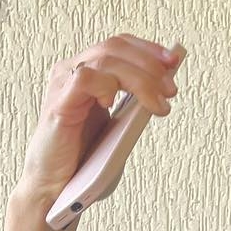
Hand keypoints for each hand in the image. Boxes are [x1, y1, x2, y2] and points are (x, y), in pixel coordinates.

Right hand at [15, 33, 183, 202]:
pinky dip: (105, 85)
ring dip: (139, 79)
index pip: (119, 45)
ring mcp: (63, 85)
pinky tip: (114, 103)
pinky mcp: (59, 104)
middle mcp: (72, 72)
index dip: (148, 50)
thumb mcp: (118, 125)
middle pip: (115, 47)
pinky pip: (84, 79)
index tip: (173, 61)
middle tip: (170, 89)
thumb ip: (135, 104)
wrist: (56, 186)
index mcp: (87, 73)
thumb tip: (164, 88)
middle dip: (150, 65)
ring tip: (157, 104)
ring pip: (105, 59)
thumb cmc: (84, 159)